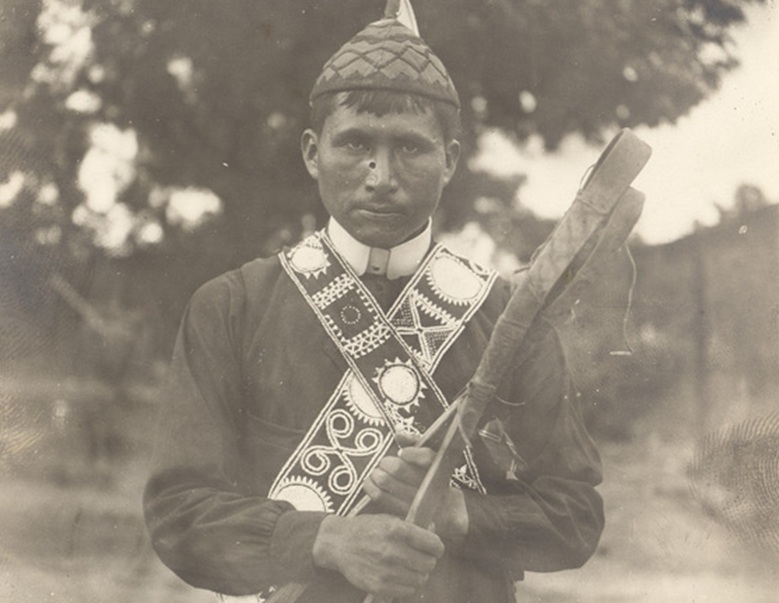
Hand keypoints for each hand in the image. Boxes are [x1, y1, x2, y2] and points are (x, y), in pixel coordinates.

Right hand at [312, 514, 443, 597]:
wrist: (337, 543)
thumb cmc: (365, 529)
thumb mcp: (388, 519)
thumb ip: (412, 526)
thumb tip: (433, 528)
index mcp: (397, 530)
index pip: (433, 544)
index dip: (437, 546)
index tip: (434, 548)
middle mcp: (392, 551)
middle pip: (429, 563)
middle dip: (428, 560)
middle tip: (421, 557)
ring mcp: (385, 571)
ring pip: (421, 579)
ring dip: (419, 574)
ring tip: (410, 567)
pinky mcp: (379, 586)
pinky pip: (408, 591)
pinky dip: (408, 585)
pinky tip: (400, 576)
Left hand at [362, 434, 468, 539]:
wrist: (442, 509)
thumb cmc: (430, 476)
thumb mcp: (428, 456)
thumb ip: (415, 442)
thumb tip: (398, 436)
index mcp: (438, 468)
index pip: (426, 458)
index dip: (411, 454)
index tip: (401, 452)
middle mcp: (428, 486)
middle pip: (398, 468)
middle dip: (386, 462)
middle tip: (384, 463)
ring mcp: (415, 501)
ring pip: (386, 481)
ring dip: (377, 474)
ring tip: (377, 472)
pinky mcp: (402, 512)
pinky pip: (380, 497)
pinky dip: (371, 486)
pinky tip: (370, 482)